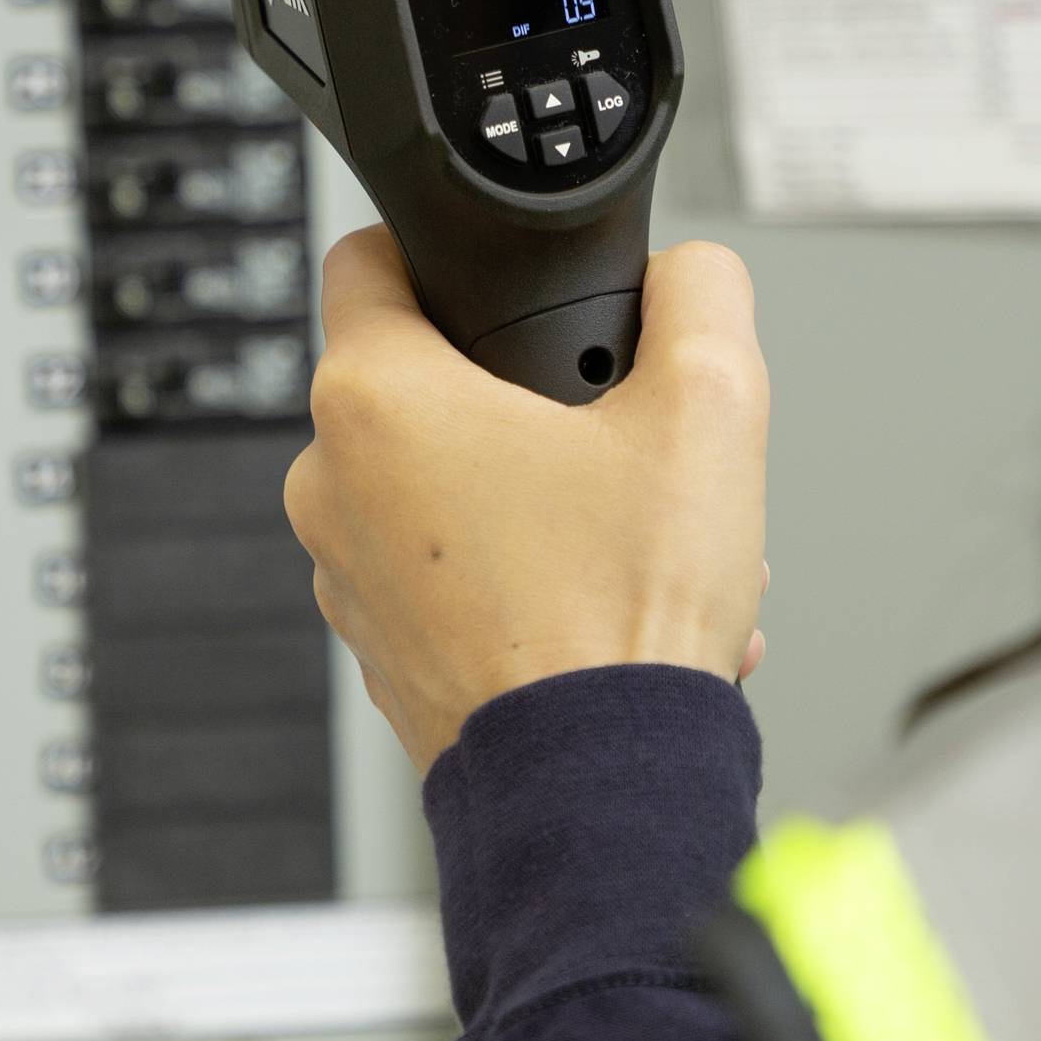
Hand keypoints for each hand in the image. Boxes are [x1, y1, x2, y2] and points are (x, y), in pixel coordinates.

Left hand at [286, 228, 770, 773]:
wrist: (599, 791)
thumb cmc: (622, 618)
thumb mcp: (709, 409)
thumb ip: (701, 294)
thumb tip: (690, 273)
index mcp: (376, 400)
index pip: (370, 258)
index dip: (444, 249)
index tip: (502, 277)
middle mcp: (331, 485)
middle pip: (430, 382)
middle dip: (529, 398)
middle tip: (616, 437)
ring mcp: (347, 576)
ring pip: (449, 486)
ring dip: (540, 495)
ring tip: (635, 540)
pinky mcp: (383, 647)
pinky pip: (452, 574)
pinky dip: (525, 574)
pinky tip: (611, 603)